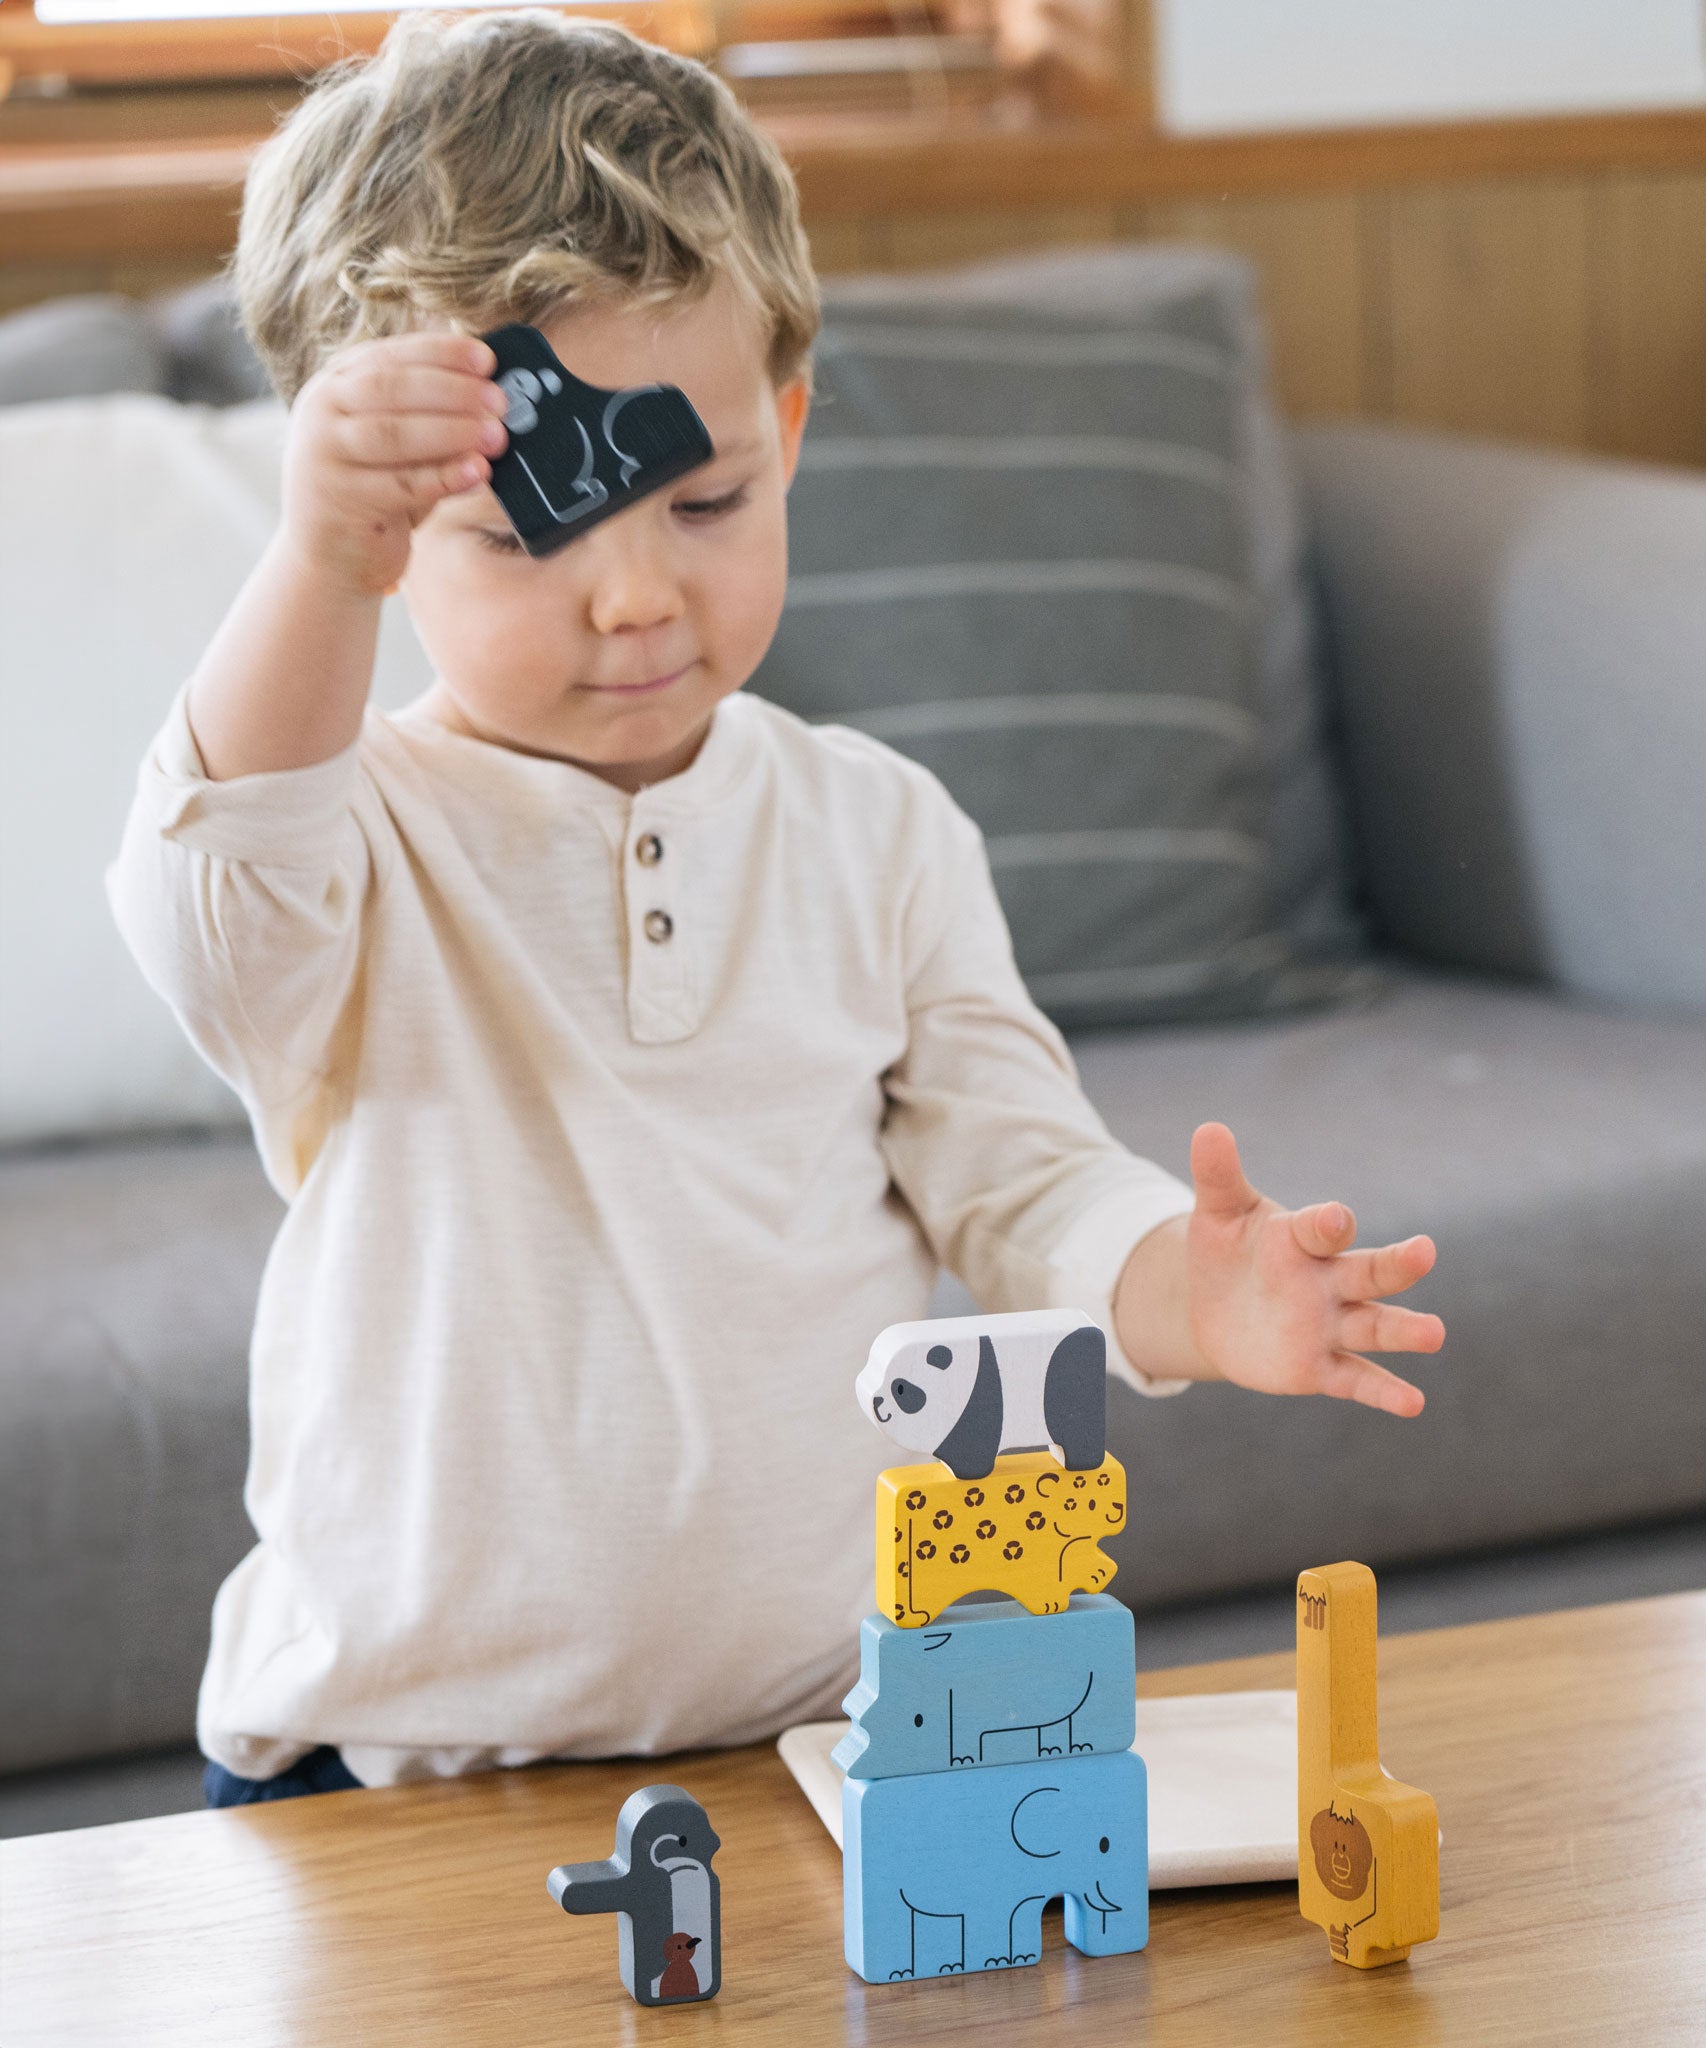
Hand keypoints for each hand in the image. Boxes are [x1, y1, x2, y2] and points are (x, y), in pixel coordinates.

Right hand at [281, 331, 508, 595]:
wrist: (330, 556)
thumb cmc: (374, 489)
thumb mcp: (394, 442)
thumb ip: (425, 412)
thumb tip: (489, 391)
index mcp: (336, 383)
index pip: (391, 356)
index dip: (441, 354)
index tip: (487, 360)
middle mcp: (322, 411)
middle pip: (392, 388)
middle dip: (453, 391)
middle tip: (500, 402)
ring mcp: (324, 455)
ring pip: (393, 434)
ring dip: (452, 432)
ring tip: (497, 436)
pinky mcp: (340, 502)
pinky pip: (400, 486)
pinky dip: (444, 477)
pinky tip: (478, 472)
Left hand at [1186, 1123, 1443, 1416]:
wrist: (1217, 1309)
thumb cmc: (1228, 1251)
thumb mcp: (1218, 1214)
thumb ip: (1217, 1175)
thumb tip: (1208, 1127)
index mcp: (1303, 1238)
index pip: (1320, 1228)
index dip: (1326, 1223)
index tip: (1335, 1218)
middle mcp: (1328, 1280)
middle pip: (1368, 1271)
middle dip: (1395, 1264)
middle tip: (1425, 1252)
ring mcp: (1329, 1325)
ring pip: (1374, 1326)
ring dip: (1403, 1331)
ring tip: (1435, 1333)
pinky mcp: (1319, 1366)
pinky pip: (1356, 1379)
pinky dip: (1383, 1392)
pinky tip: (1412, 1403)